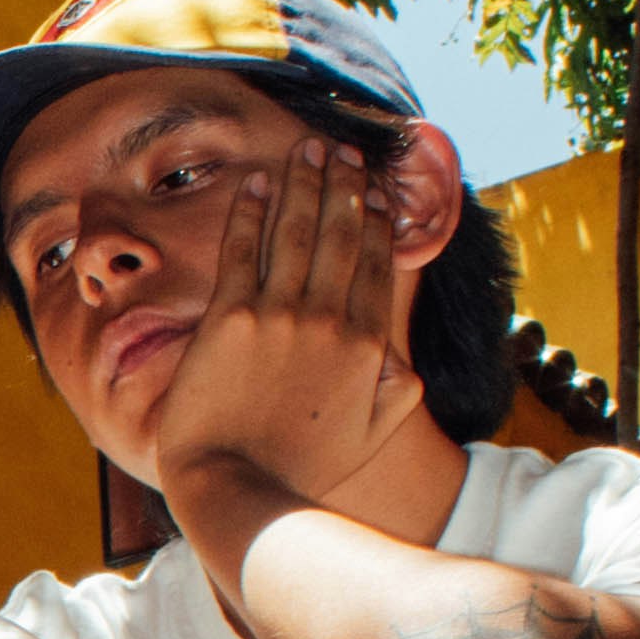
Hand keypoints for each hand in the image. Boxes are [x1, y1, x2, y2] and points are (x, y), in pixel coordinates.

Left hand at [145, 137, 419, 539]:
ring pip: (297, 232)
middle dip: (344, 186)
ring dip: (304, 184)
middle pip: (340, 236)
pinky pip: (242, 251)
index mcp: (367, 347)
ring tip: (308, 149)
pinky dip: (250, 213)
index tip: (375, 191)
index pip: (376, 266)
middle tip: (343, 152)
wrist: (237, 488)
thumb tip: (410, 369)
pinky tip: (256, 183)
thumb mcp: (370, 437)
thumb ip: (397, 396)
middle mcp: (328, 321)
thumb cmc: (301, 471)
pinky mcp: (229, 319)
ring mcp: (278, 316)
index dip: (375, 222)